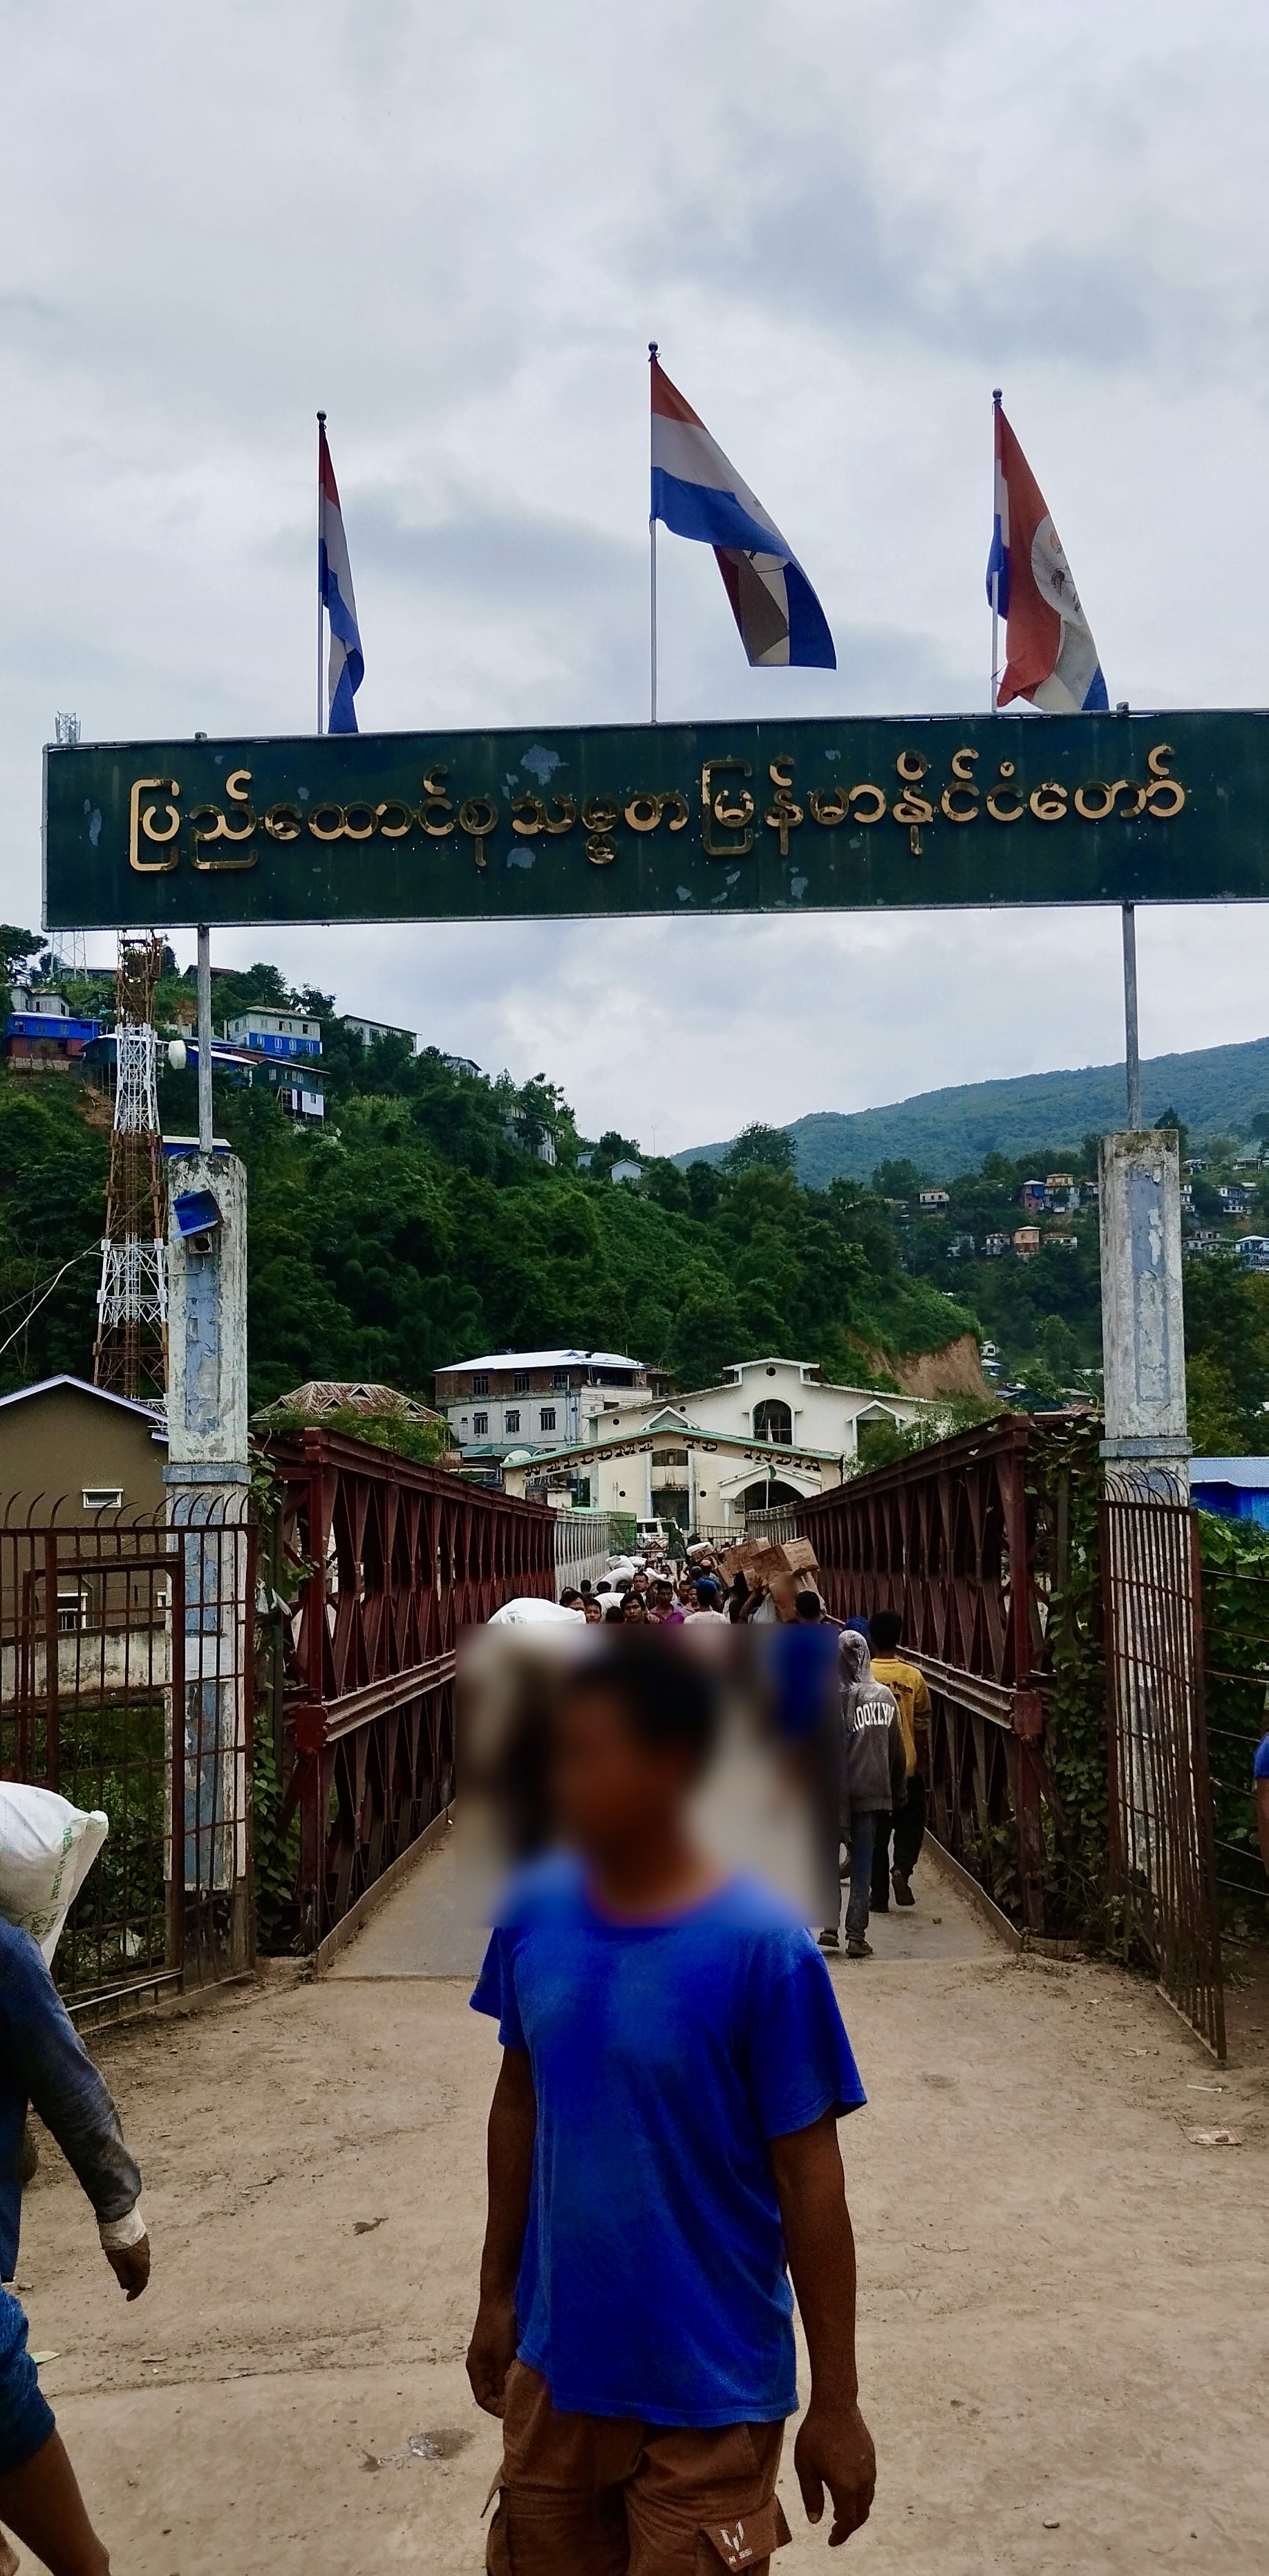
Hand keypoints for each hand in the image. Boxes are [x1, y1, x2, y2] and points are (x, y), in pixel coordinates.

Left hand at [106, 2235, 150, 2299]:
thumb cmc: (117, 2244)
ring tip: (124, 2274)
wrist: (120, 2221)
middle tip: (125, 2287)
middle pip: (143, 2274)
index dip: (135, 2293)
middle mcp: (146, 2256)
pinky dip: (135, 2262)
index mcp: (141, 2265)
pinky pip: (141, 2255)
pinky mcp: (143, 2238)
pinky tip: (127, 2261)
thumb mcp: (117, 2264)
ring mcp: (146, 2246)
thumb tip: (127, 2285)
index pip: (141, 2283)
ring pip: (142, 2264)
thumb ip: (123, 2277)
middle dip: (135, 2282)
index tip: (128, 2298)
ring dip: (135, 2271)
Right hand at [465, 2291, 517, 2416]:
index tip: (514, 2415)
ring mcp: (491, 2354)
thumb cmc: (499, 2327)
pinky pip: (508, 2366)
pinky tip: (529, 2374)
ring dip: (512, 2385)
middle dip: (506, 2399)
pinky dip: (516, 2373)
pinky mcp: (502, 2345)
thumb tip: (511, 2402)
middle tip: (525, 2406)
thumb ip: (504, 2380)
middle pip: (492, 2390)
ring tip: (529, 2392)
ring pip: (501, 2379)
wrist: (501, 2295)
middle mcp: (481, 2364)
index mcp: (476, 2368)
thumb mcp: (503, 2357)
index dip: (497, 2410)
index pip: (483, 2399)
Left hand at [794, 2395, 875, 2544]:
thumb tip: (815, 2520)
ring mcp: (870, 2469)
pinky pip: (869, 2485)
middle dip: (848, 2526)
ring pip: (867, 2500)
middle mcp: (863, 2482)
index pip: (847, 2522)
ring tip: (839, 2512)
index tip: (831, 2541)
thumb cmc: (816, 2435)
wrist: (836, 2404)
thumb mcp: (806, 2467)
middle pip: (861, 2514)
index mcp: (847, 2488)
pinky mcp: (871, 2457)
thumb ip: (811, 2496)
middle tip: (835, 2530)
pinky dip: (859, 2495)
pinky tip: (846, 2489)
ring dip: (855, 2511)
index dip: (840, 2535)